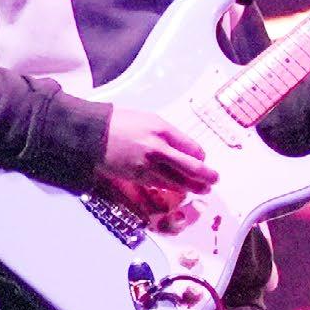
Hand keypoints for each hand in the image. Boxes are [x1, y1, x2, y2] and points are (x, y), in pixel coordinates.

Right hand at [96, 107, 216, 221]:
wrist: (94, 135)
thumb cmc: (121, 123)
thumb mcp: (149, 119)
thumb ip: (169, 134)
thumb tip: (186, 149)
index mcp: (162, 130)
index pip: (192, 148)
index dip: (201, 156)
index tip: (203, 158)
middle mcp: (158, 149)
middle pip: (191, 168)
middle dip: (206, 176)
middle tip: (215, 179)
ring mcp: (148, 166)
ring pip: (178, 181)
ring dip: (194, 187)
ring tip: (203, 189)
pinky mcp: (138, 178)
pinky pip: (162, 185)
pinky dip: (174, 188)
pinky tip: (181, 189)